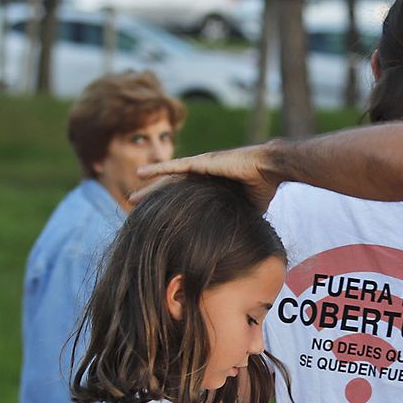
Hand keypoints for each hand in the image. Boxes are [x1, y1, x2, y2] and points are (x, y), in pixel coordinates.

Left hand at [134, 145, 280, 210]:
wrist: (270, 168)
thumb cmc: (262, 186)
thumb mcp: (245, 209)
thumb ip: (235, 219)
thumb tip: (236, 241)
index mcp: (210, 186)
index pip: (184, 199)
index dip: (169, 208)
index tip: (155, 220)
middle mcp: (201, 175)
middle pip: (171, 190)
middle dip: (154, 200)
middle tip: (136, 211)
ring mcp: (199, 167)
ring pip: (168, 180)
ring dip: (149, 189)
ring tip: (132, 198)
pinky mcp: (201, 162)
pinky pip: (174, 167)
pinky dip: (156, 170)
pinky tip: (139, 174)